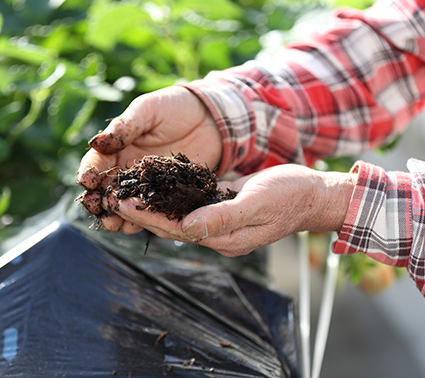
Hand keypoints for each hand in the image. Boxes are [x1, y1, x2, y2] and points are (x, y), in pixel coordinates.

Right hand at [77, 85, 221, 231]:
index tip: (87, 181)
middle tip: (96, 208)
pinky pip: (149, 211)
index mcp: (117, 148)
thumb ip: (124, 126)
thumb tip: (96, 142)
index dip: (88, 172)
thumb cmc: (175, 107)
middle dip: (97, 201)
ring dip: (115, 216)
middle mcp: (127, 169)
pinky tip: (135, 227)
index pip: (96, 163)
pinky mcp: (165, 195)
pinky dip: (140, 220)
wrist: (210, 117)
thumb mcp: (148, 110)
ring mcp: (146, 185)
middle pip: (104, 190)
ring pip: (124, 205)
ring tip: (112, 223)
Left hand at [108, 164, 355, 256]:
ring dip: (151, 206)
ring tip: (126, 192)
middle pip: (170, 226)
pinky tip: (156, 187)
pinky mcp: (222, 208)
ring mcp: (219, 222)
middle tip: (112, 197)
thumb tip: (185, 229)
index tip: (121, 203)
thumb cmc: (290, 196)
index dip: (147, 217)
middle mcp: (217, 234)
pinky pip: (191, 206)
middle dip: (141, 213)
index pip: (176, 230)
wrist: (313, 195)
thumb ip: (222, 217)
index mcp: (224, 238)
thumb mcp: (258, 203)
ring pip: (177, 217)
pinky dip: (171, 198)